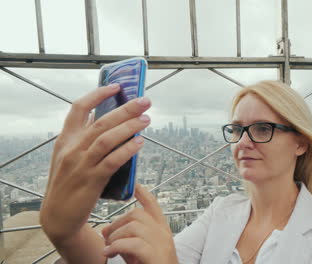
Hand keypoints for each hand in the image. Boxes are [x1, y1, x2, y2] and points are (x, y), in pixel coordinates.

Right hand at [40, 84, 151, 243]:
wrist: (59, 216)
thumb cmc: (69, 182)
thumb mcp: (69, 156)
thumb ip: (84, 139)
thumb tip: (109, 121)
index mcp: (66, 139)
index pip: (79, 107)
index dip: (98, 94)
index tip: (117, 86)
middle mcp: (72, 148)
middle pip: (101, 121)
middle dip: (125, 108)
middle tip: (145, 100)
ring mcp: (81, 164)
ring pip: (107, 138)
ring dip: (129, 126)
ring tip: (146, 119)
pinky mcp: (92, 180)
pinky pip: (113, 161)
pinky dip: (127, 150)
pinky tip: (139, 142)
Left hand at [101, 184, 177, 263]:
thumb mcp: (137, 252)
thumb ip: (125, 239)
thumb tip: (105, 230)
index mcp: (161, 230)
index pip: (153, 205)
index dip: (143, 193)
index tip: (134, 184)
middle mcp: (164, 233)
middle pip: (137, 214)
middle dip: (117, 223)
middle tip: (106, 236)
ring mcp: (161, 243)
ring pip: (134, 226)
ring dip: (115, 236)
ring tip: (109, 248)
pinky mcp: (156, 255)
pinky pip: (132, 243)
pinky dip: (116, 247)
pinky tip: (109, 253)